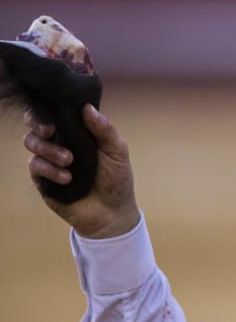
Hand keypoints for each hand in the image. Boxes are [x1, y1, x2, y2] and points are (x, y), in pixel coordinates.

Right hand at [23, 104, 139, 238]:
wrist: (112, 214)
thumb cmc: (117, 180)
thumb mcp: (117, 152)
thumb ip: (104, 130)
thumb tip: (87, 107)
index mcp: (77, 132)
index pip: (56, 112)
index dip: (50, 107)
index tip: (56, 110)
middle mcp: (60, 142)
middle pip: (37, 124)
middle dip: (38, 123)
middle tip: (50, 131)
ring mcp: (49, 160)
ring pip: (32, 142)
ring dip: (48, 149)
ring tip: (69, 160)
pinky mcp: (43, 179)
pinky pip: (35, 166)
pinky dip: (49, 170)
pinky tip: (67, 178)